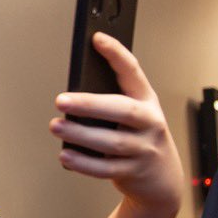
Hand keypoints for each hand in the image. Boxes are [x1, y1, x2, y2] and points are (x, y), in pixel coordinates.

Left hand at [50, 32, 182, 212]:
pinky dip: (83, 163)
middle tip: (60, 100)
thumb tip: (70, 95)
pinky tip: (65, 155)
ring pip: (111, 142)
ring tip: (55, 126)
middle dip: (89, 104)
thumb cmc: (137, 135)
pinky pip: (106, 168)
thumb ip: (108, 101)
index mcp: (146, 100)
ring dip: (80, 134)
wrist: (161, 179)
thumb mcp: (132, 114)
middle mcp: (149, 122)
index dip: (116, 54)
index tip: (97, 38)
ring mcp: (144, 148)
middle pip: (122, 110)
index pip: (132, 72)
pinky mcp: (134, 171)